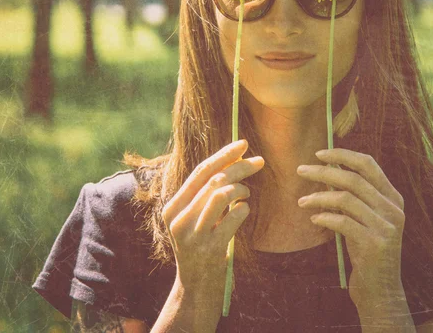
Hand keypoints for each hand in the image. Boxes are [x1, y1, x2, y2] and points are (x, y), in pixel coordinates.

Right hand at [161, 139, 263, 322]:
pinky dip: (244, 209)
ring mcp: (193, 234)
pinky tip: (243, 212)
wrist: (195, 288)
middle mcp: (179, 219)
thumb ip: (206, 192)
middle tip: (259, 162)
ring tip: (245, 195)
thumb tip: (234, 158)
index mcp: (173, 207)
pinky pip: (234, 216)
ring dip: (241, 189)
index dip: (224, 154)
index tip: (244, 143)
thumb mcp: (195, 217)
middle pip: (214, 179)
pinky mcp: (210, 248)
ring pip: (223, 194)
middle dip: (240, 167)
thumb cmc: (201, 244)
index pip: (200, 171)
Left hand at [296, 148, 404, 309]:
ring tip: (302, 201)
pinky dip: (325, 217)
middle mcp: (393, 209)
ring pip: (346, 199)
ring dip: (319, 197)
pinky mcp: (375, 244)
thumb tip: (326, 170)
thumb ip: (352, 196)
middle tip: (300, 170)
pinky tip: (314, 220)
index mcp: (392, 197)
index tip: (319, 154)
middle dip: (323, 171)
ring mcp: (386, 227)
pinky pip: (343, 222)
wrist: (381, 291)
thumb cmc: (366, 250)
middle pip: (354, 178)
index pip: (368, 164)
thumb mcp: (364, 219)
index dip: (343, 155)